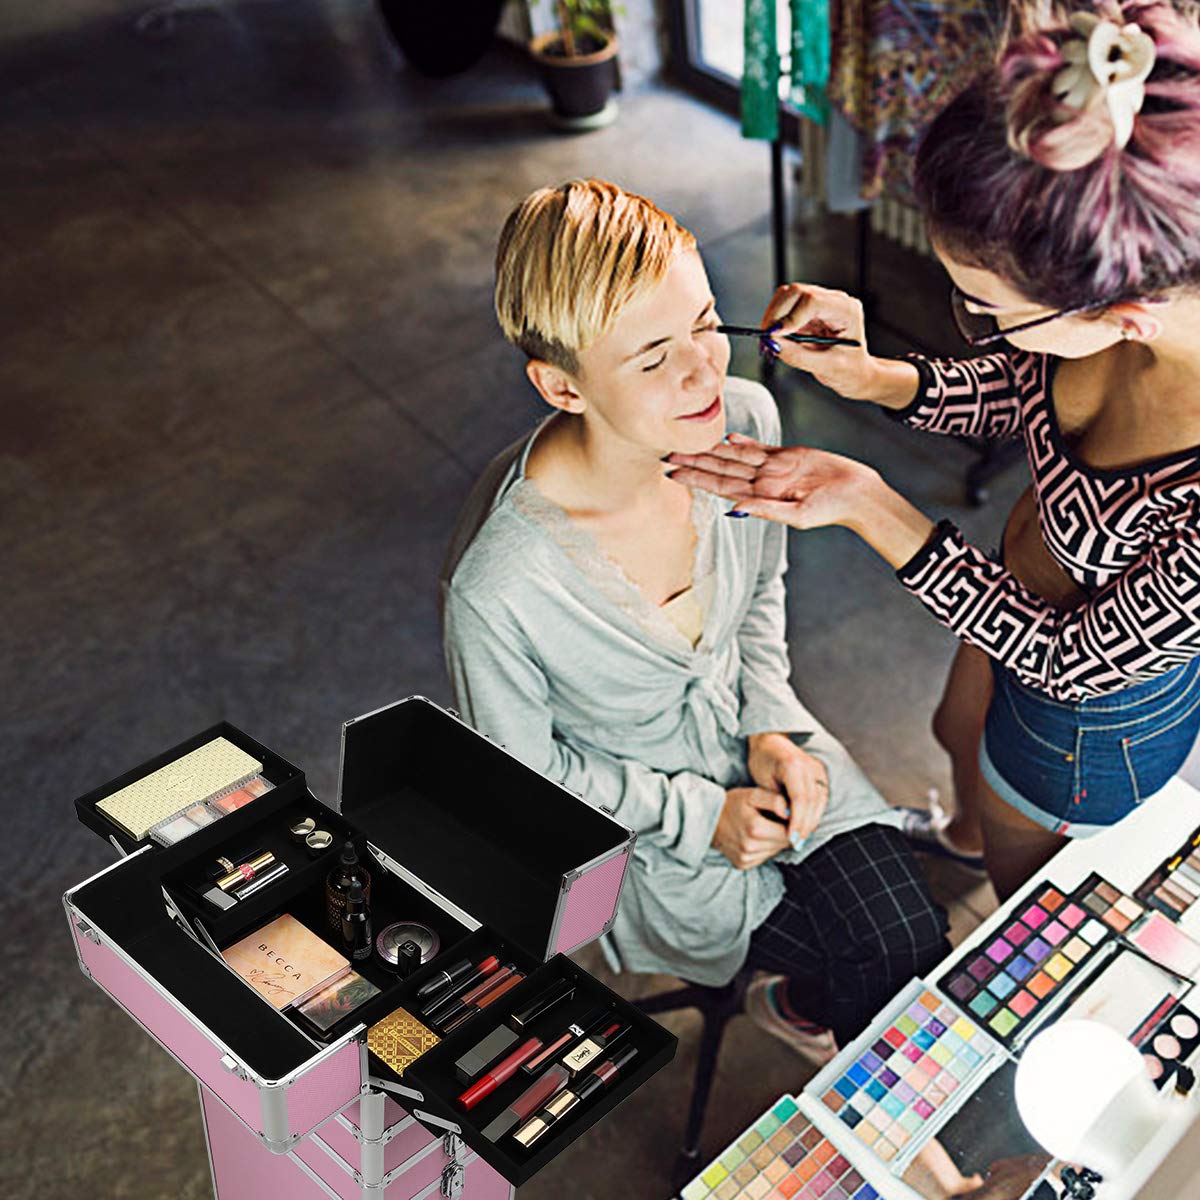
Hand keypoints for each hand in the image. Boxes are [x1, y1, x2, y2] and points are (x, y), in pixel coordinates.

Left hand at [668, 435, 881, 531]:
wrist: (857, 494)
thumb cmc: (832, 510)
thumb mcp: (798, 514)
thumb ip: (766, 510)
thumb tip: (736, 508)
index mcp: (761, 497)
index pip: (720, 486)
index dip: (696, 478)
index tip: (673, 473)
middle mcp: (762, 482)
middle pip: (721, 469)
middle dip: (694, 461)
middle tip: (668, 452)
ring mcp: (773, 468)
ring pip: (735, 456)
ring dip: (712, 450)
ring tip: (688, 441)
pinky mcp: (788, 456)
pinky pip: (759, 447)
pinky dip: (742, 442)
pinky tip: (726, 437)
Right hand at [712, 786, 790, 869]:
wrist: (706, 817)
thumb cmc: (731, 803)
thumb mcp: (753, 794)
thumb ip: (775, 801)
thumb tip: (791, 814)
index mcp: (755, 829)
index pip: (789, 832)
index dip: (790, 823)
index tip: (782, 814)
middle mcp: (750, 847)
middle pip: (783, 844)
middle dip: (782, 831)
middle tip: (770, 819)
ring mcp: (745, 858)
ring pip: (774, 851)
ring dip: (773, 840)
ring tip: (761, 826)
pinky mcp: (742, 864)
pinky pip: (763, 858)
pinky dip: (763, 848)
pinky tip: (753, 837)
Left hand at [747, 733, 828, 845]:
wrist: (770, 741)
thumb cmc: (761, 761)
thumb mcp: (763, 782)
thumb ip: (776, 801)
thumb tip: (788, 823)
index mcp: (793, 765)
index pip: (800, 799)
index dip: (797, 822)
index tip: (791, 839)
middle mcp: (810, 766)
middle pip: (813, 803)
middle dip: (805, 826)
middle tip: (796, 844)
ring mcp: (818, 770)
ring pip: (820, 802)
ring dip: (811, 823)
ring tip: (800, 839)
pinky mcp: (821, 775)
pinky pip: (821, 799)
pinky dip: (814, 814)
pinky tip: (805, 827)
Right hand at [760, 283, 880, 397]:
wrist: (855, 372)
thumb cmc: (850, 370)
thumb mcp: (827, 367)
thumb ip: (799, 355)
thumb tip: (774, 343)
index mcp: (846, 310)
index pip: (813, 300)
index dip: (790, 316)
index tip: (775, 335)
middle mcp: (834, 301)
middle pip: (796, 292)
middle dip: (776, 314)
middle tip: (766, 339)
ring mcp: (820, 303)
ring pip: (787, 296)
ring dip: (773, 317)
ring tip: (771, 341)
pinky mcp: (807, 310)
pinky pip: (785, 307)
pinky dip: (775, 322)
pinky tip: (776, 339)